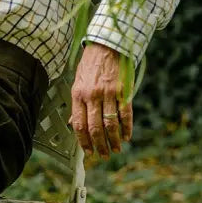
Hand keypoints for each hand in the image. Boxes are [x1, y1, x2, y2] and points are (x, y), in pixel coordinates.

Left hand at [69, 42, 132, 162]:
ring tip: (116, 150)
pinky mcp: (123, 91)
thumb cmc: (90, 65)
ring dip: (114, 140)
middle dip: (99, 145)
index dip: (83, 141)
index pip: (79, 124)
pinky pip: (125, 114)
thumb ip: (77, 103)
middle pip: (95, 128)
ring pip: (111, 124)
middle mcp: (92, 96)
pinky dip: (127, 128)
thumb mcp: (77, 82)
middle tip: (103, 155)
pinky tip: (127, 136)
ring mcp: (108, 94)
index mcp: (77, 95)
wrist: (106, 46)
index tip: (88, 151)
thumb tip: (74, 123)